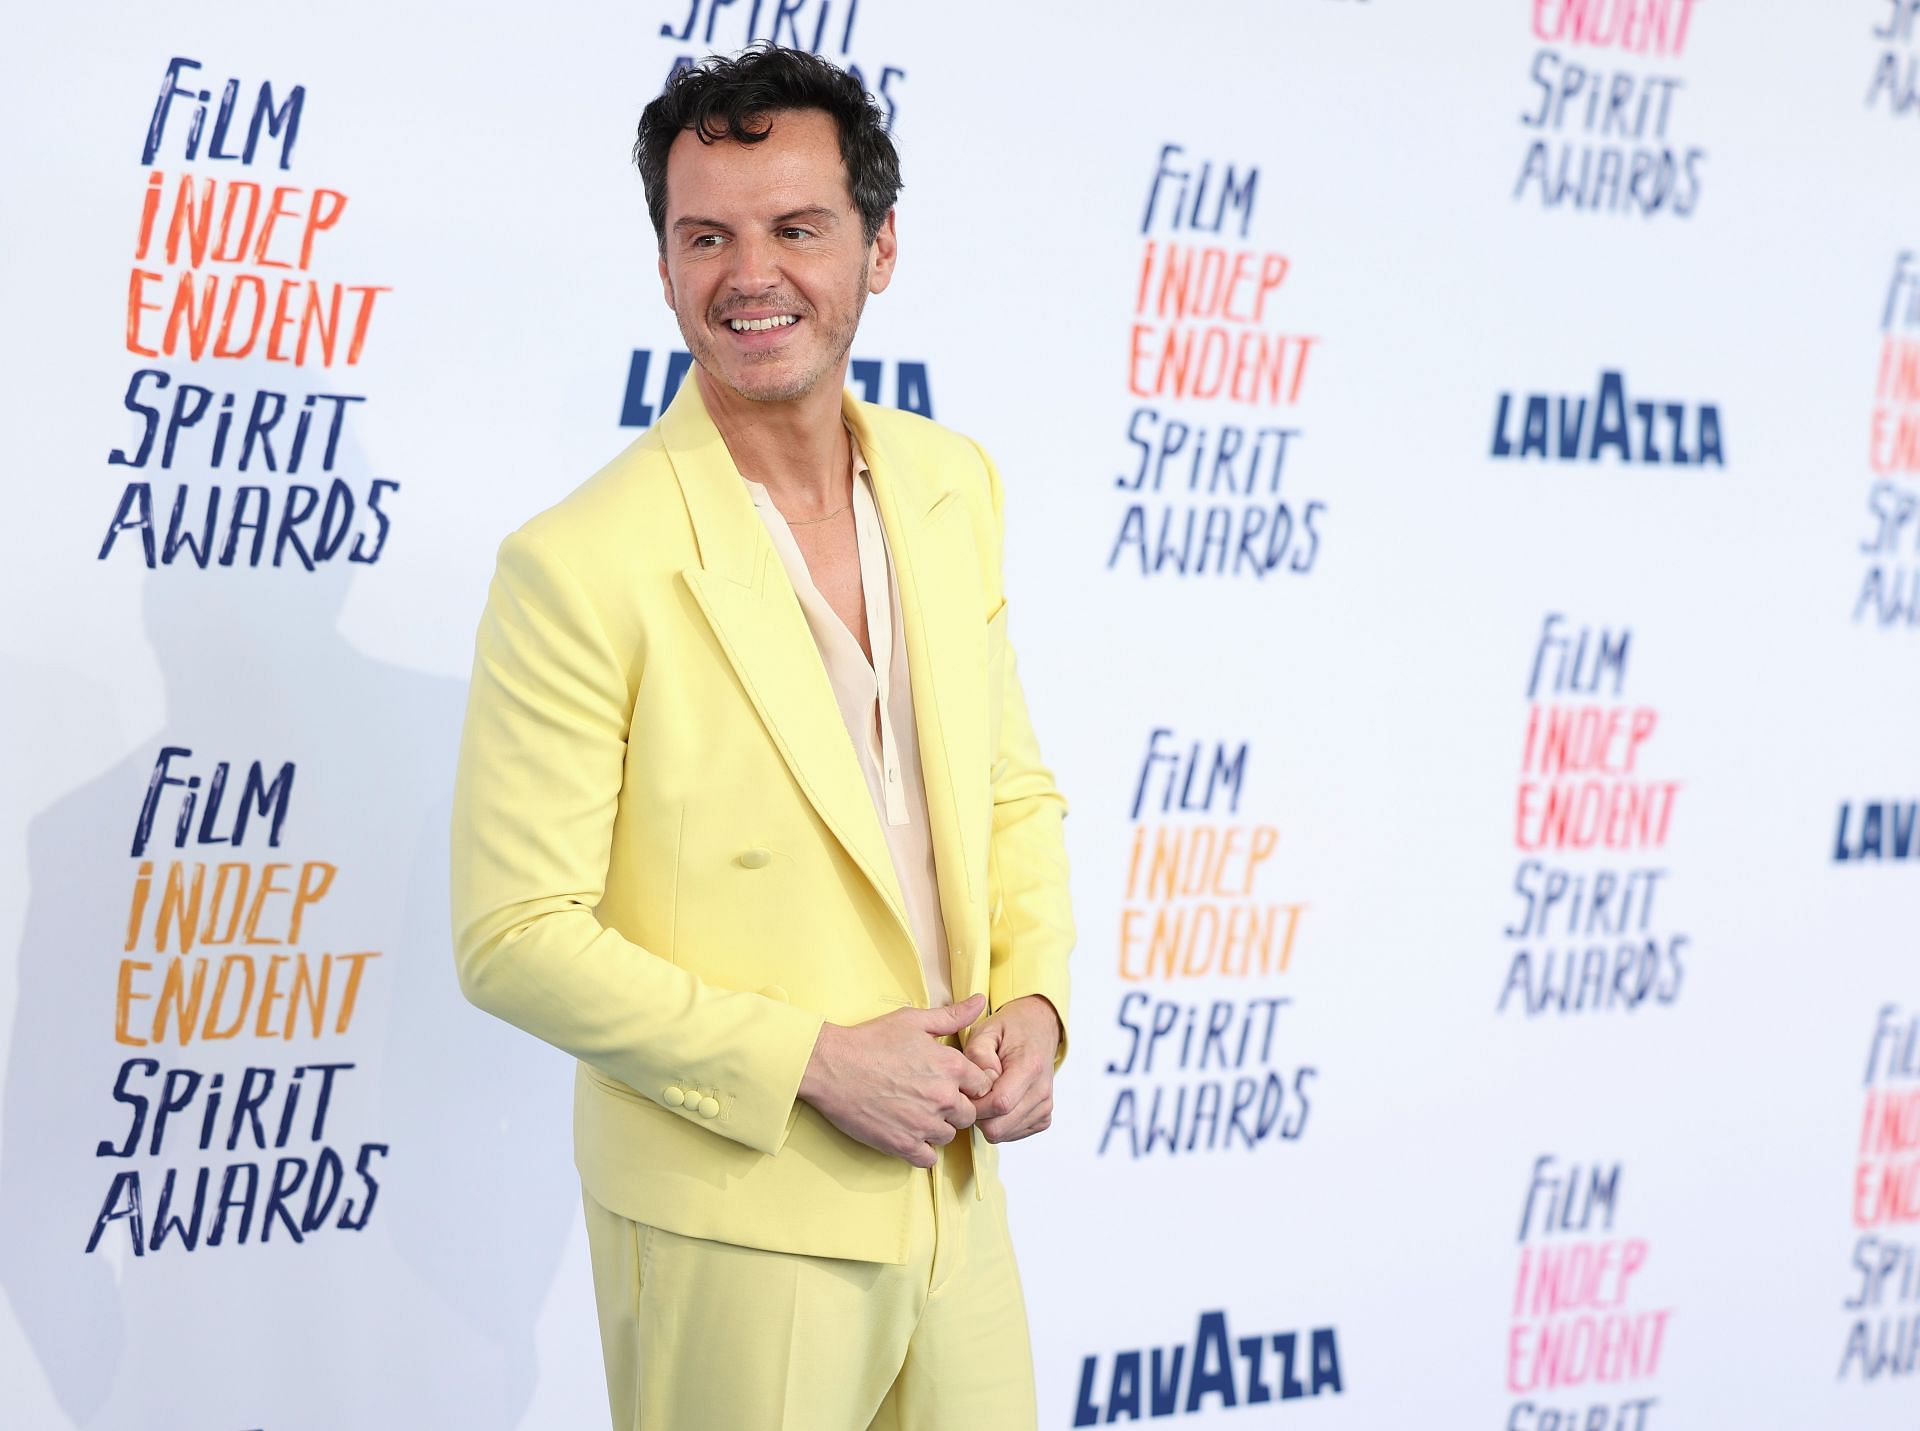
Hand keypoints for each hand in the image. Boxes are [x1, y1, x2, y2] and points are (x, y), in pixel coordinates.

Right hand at [797, 993, 994, 1167]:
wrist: (831, 1066)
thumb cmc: (870, 1040)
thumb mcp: (913, 1020)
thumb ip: (952, 1016)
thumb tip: (980, 1002)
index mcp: (951, 1066)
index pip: (983, 1086)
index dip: (969, 1084)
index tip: (952, 1083)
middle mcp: (943, 1097)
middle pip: (969, 1114)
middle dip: (955, 1107)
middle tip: (931, 1098)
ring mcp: (924, 1124)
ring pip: (949, 1136)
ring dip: (938, 1128)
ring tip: (916, 1113)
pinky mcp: (903, 1144)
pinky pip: (929, 1159)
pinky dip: (921, 1149)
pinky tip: (908, 1132)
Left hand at [962, 995, 1060, 1143]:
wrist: (1038, 1029)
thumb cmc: (1010, 1030)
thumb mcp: (986, 1031)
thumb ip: (979, 1055)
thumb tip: (982, 1083)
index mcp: (1030, 1067)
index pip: (999, 1104)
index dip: (975, 1103)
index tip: (968, 1090)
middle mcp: (1042, 1091)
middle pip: (999, 1127)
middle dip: (978, 1115)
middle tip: (975, 1093)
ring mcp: (1045, 1107)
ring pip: (1003, 1134)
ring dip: (988, 1119)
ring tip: (987, 1094)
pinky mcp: (1043, 1118)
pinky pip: (1012, 1134)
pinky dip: (1000, 1122)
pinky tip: (998, 1102)